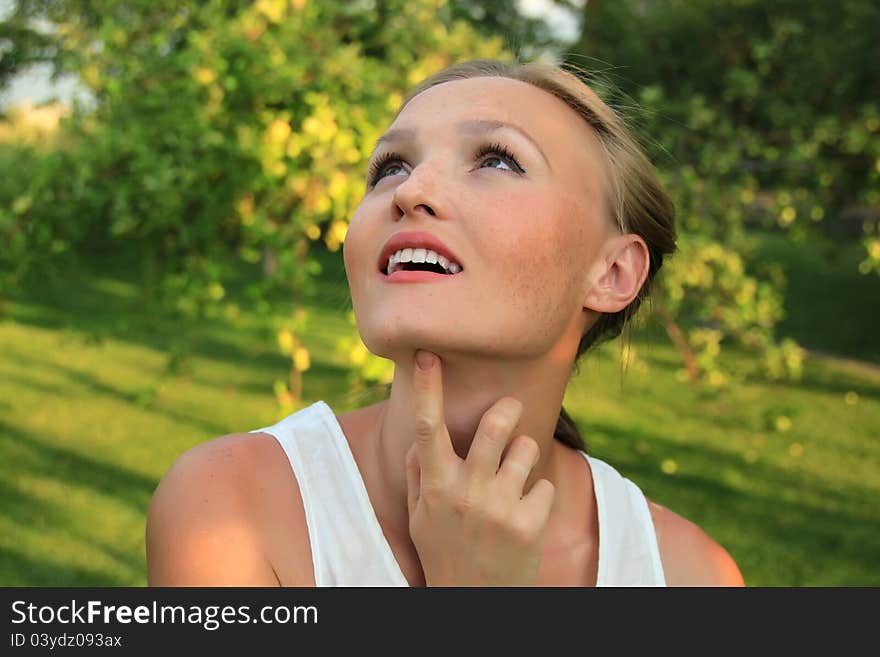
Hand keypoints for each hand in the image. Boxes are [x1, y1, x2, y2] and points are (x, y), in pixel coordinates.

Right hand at [404, 350, 555, 585]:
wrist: (474, 604)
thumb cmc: (444, 554)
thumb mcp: (420, 518)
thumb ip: (419, 475)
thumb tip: (418, 440)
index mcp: (436, 485)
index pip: (427, 428)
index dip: (427, 388)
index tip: (428, 356)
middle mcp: (467, 492)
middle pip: (495, 426)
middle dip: (508, 408)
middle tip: (511, 406)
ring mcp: (501, 508)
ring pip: (526, 449)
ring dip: (524, 454)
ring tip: (515, 476)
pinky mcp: (530, 524)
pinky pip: (545, 485)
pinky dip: (538, 495)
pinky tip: (524, 516)